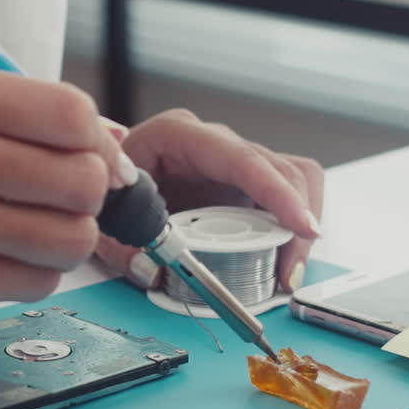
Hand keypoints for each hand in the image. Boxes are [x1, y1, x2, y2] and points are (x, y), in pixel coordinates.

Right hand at [0, 63, 136, 327]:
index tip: (92, 161)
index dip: (97, 143)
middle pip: (83, 178)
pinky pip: (35, 282)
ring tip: (25, 235)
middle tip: (56, 203)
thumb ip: (14, 117)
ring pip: (70, 237)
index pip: (71, 112)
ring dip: (62, 242)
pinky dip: (31, 276)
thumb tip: (110, 142)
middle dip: (87, 197)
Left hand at [94, 109, 322, 293]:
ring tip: (287, 272)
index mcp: (178, 135)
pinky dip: (291, 229)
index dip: (277, 192)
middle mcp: (213, 142)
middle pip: (280, 169)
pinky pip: (285, 196)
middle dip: (294, 222)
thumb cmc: (108, 187)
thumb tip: (150, 270)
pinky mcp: (243, 183)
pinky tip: (282, 260)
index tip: (302, 226)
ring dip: (298, 227)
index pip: (241, 158)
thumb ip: (121, 244)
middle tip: (287, 273)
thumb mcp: (107, 212)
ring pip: (293, 179)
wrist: (106, 184)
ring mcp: (232, 162)